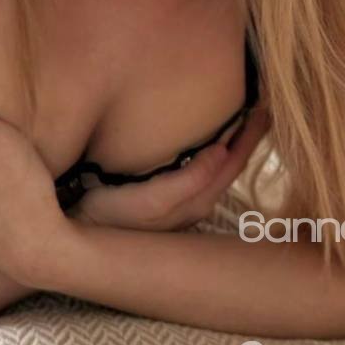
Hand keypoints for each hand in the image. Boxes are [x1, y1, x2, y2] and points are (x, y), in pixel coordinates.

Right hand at [69, 103, 270, 231]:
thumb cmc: (112, 217)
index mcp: (197, 200)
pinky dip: (215, 155)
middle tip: (264, 107)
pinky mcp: (166, 201)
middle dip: (248, 137)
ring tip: (244, 120)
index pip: (234, 162)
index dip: (250, 135)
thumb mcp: (151, 200)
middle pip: (231, 165)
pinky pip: (203, 173)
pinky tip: (210, 143)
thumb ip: (189, 180)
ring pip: (219, 170)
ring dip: (233, 145)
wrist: (78, 238)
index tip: (265, 107)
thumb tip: (223, 151)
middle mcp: (195, 203)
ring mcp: (182, 204)